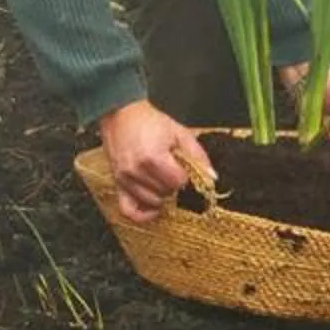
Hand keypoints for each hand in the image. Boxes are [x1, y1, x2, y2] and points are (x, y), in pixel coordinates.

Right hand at [99, 98, 211, 224]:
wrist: (122, 115)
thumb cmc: (149, 122)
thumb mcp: (179, 132)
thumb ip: (197, 155)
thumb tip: (211, 177)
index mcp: (153, 157)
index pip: (179, 182)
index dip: (185, 175)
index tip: (182, 166)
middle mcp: (137, 170)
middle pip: (166, 192)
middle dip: (173, 183)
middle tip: (171, 170)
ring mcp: (125, 179)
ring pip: (152, 201)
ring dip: (161, 194)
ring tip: (161, 179)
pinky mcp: (117, 183)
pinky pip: (128, 211)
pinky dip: (142, 214)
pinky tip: (153, 208)